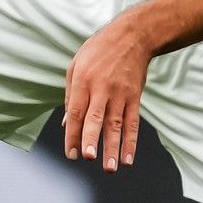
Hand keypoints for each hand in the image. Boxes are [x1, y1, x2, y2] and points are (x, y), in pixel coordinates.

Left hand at [63, 18, 151, 173]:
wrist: (132, 36)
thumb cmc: (99, 50)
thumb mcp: (76, 65)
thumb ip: (71, 95)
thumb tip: (68, 124)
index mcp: (83, 80)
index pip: (76, 111)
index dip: (72, 133)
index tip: (71, 154)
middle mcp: (102, 88)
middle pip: (96, 117)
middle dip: (92, 138)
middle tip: (89, 157)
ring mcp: (120, 93)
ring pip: (116, 124)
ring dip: (114, 147)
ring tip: (111, 167)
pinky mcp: (135, 96)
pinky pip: (133, 122)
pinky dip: (131, 141)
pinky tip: (129, 158)